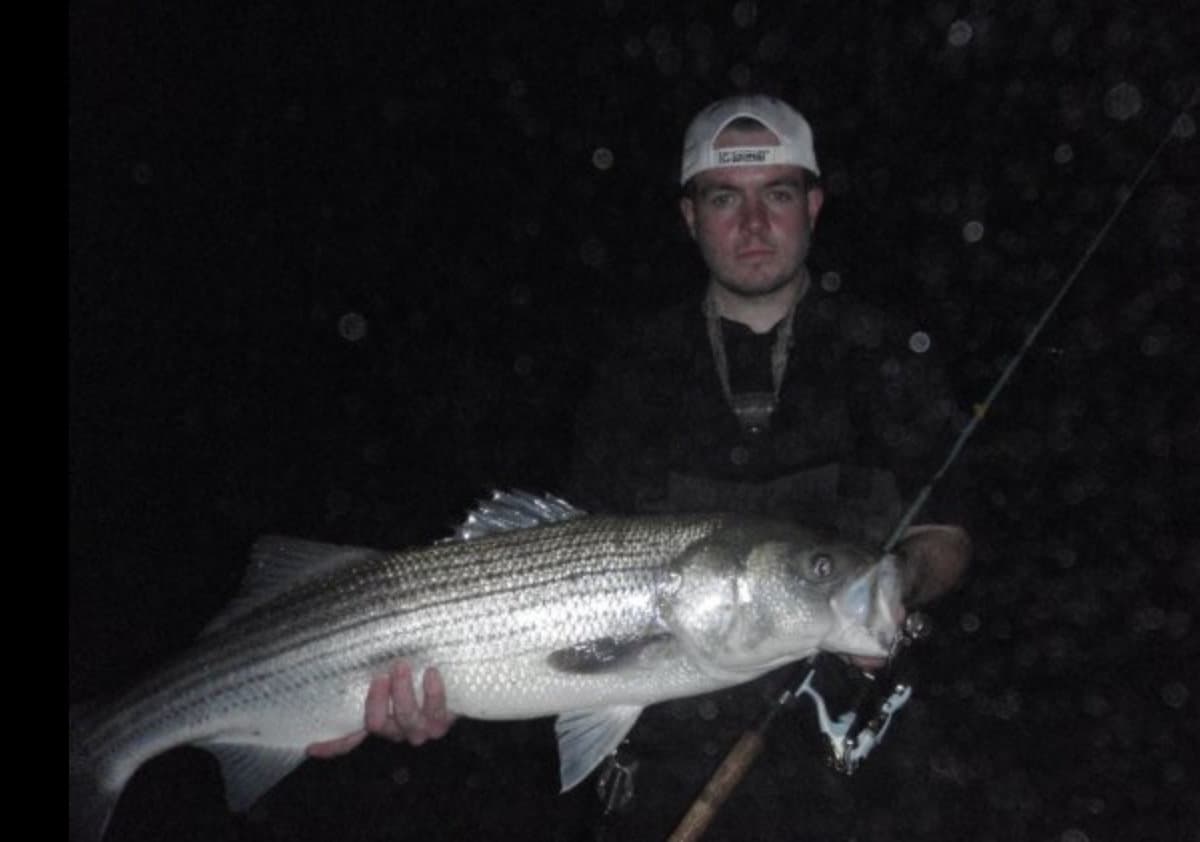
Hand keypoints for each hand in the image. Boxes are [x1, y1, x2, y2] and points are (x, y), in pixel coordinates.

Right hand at [306, 662, 455, 757]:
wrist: (450, 666)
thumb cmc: (411, 661)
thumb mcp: (383, 661)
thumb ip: (364, 663)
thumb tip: (338, 645)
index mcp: (376, 718)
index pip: (347, 737)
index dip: (330, 744)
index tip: (311, 745)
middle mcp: (394, 728)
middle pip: (377, 725)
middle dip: (377, 702)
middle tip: (380, 676)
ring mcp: (418, 728)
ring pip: (406, 721)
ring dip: (403, 694)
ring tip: (401, 667)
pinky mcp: (442, 721)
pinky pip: (437, 714)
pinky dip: (434, 694)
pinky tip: (431, 673)